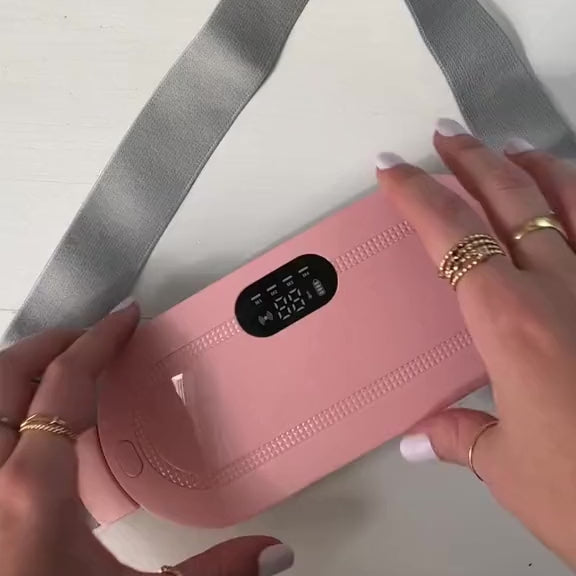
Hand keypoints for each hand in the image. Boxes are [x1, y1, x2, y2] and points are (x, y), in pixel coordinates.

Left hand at [0, 302, 293, 575]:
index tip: (125, 318)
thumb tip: (271, 553)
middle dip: (51, 343)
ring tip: (67, 369)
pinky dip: (17, 408)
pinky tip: (47, 431)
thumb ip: (211, 573)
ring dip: (26, 371)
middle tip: (93, 338)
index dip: (98, 340)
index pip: (63, 382)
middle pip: (7, 374)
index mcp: (32, 489)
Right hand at [377, 119, 575, 567]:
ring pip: (571, 198)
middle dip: (469, 160)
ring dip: (532, 165)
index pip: (450, 235)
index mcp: (510, 321)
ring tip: (507, 148)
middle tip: (444, 136)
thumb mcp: (509, 468)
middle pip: (508, 198)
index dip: (415, 195)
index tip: (390, 168)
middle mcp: (561, 288)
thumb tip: (422, 441)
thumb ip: (460, 437)